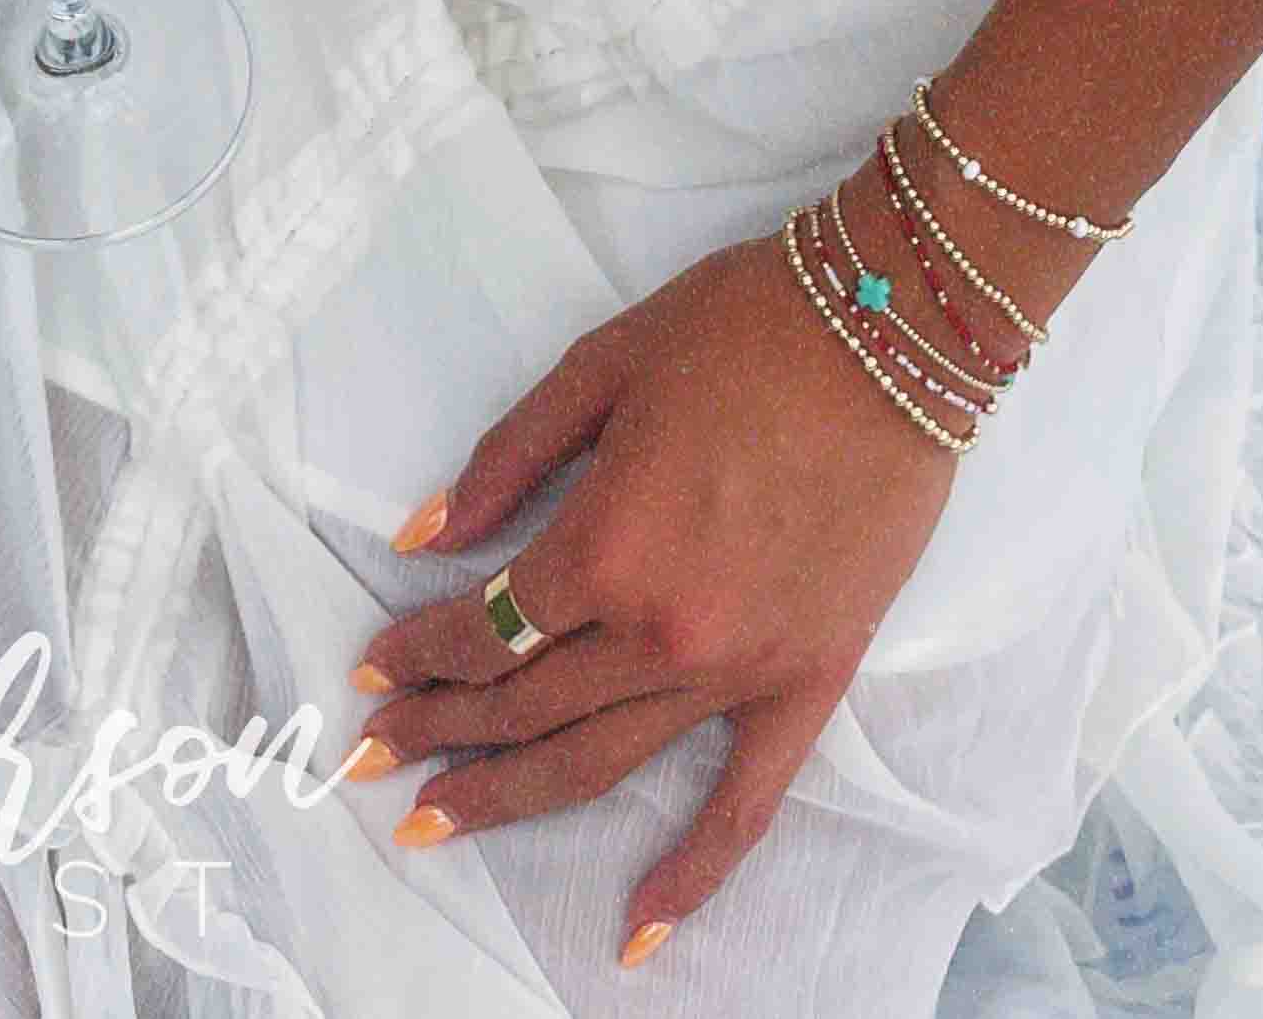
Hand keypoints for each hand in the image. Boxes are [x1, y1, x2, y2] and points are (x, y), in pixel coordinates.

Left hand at [338, 217, 959, 967]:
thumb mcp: (602, 365)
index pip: (483, 629)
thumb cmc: (742, 328)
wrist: (890, 332)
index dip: (417, 655)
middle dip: (437, 732)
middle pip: (522, 704)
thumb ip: (508, 459)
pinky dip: (690, 878)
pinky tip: (636, 935)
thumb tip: (425, 535)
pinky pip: (742, 804)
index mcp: (601, 545)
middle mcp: (657, 630)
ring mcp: (734, 670)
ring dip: (508, 795)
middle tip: (376, 757)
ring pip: (598, 758)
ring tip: (436, 824)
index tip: (372, 673)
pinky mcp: (804, 684)